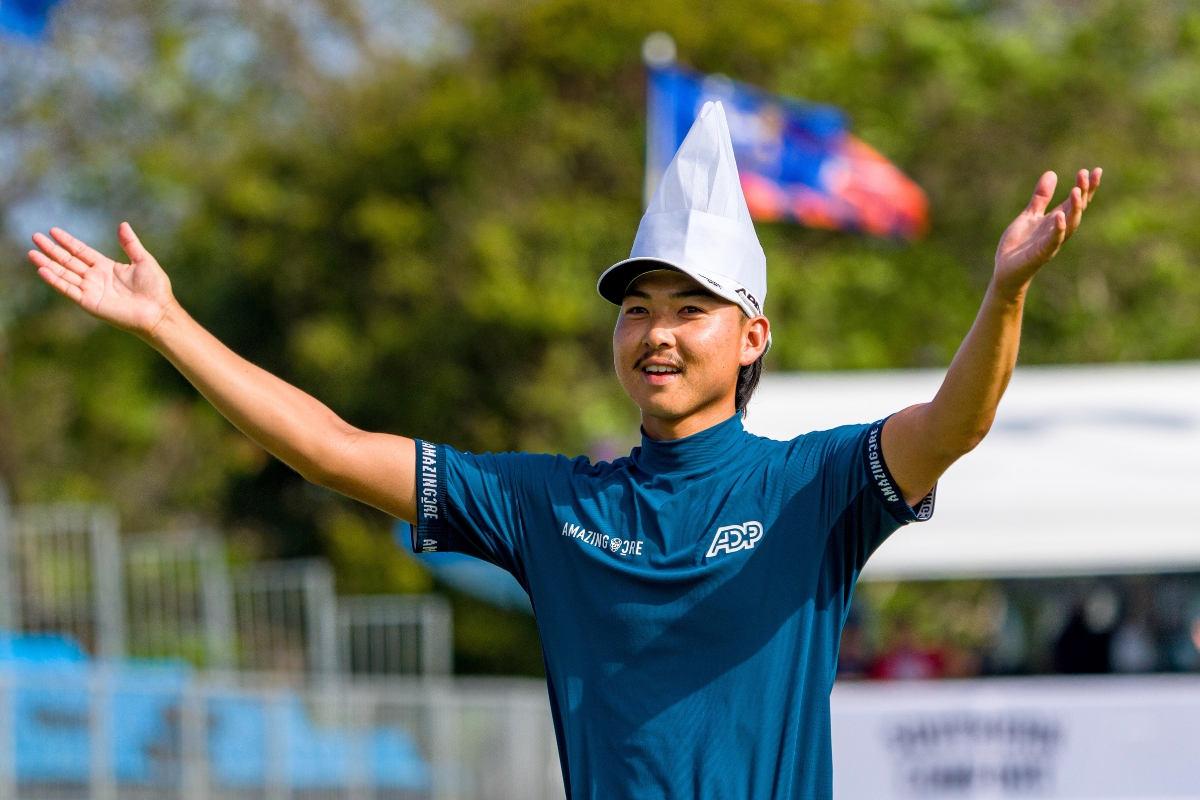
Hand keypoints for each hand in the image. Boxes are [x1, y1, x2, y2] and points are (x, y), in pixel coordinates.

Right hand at [28, 223, 175, 338]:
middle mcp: (95, 278)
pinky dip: (55, 281)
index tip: (53, 231)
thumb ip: (130, 244)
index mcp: (106, 267)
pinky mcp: (89, 302)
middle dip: (51, 250)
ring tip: (32, 253)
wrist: (158, 311)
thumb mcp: (143, 260)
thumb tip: (122, 224)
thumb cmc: (155, 288)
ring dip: (48, 264)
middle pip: (68, 261)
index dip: (67, 241)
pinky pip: (69, 290)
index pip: (81, 251)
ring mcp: (91, 290)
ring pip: (64, 274)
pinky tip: (42, 270)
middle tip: (35, 237)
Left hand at [993, 168, 1101, 298]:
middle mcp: (1058, 229)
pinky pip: (1053, 240)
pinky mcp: (1041, 253)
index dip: (1086, 187)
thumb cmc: (1019, 244)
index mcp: (1056, 220)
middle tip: (1088, 174)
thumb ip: (1041, 197)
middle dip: (1084, 192)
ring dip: (1075, 208)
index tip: (1096, 170)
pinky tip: (1059, 216)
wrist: (1005, 269)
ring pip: (1070, 224)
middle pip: (1077, 209)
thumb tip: (1052, 173)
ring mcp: (1051, 242)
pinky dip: (1058, 229)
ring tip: (1076, 190)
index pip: (1076, 201)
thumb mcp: (1029, 215)